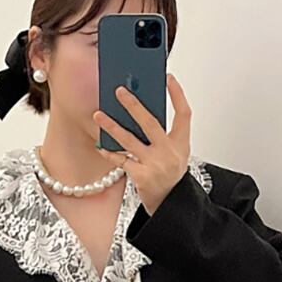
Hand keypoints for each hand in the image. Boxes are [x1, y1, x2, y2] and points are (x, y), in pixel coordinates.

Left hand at [92, 73, 191, 214]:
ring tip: (98, 115)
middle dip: (133, 105)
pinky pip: (122, 160)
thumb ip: (162, 134)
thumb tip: (138, 111)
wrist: (170, 203)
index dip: (177, 95)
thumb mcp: (176, 152)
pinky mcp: (142, 176)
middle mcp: (170, 152)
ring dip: (112, 126)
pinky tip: (101, 146)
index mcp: (181, 143)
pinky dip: (110, 153)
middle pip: (150, 123)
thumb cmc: (170, 174)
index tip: (168, 78)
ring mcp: (155, 165)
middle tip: (119, 91)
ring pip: (129, 140)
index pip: (183, 114)